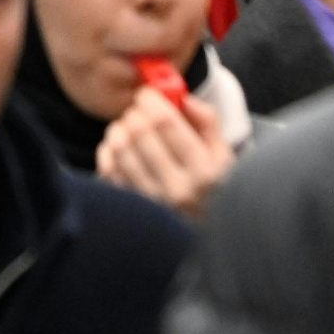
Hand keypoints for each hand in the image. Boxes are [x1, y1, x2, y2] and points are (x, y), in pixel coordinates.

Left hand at [95, 76, 231, 213]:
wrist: (209, 239)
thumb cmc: (216, 191)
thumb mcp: (225, 158)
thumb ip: (208, 123)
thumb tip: (184, 98)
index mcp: (205, 172)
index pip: (166, 122)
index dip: (150, 100)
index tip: (147, 95)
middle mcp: (178, 190)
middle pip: (139, 132)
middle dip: (135, 113)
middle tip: (138, 111)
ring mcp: (153, 203)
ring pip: (119, 149)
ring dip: (118, 129)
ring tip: (127, 128)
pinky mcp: (134, 211)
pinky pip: (108, 170)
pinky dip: (108, 151)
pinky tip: (118, 149)